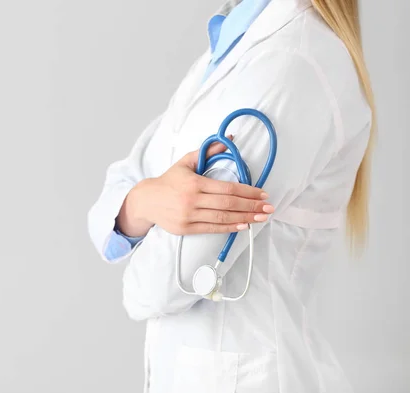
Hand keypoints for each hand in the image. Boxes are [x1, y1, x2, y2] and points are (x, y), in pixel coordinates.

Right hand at [117, 139, 273, 236]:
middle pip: (228, 204)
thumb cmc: (169, 181)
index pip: (227, 188)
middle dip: (251, 206)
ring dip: (245, 218)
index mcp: (194, 183)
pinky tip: (243, 225)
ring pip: (222, 218)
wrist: (147, 200)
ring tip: (261, 218)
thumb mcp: (186, 162)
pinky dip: (229, 228)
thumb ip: (208, 151)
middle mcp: (192, 200)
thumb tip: (228, 140)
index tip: (262, 194)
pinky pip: (212, 229)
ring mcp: (189, 216)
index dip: (247, 192)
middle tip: (268, 208)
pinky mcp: (186, 228)